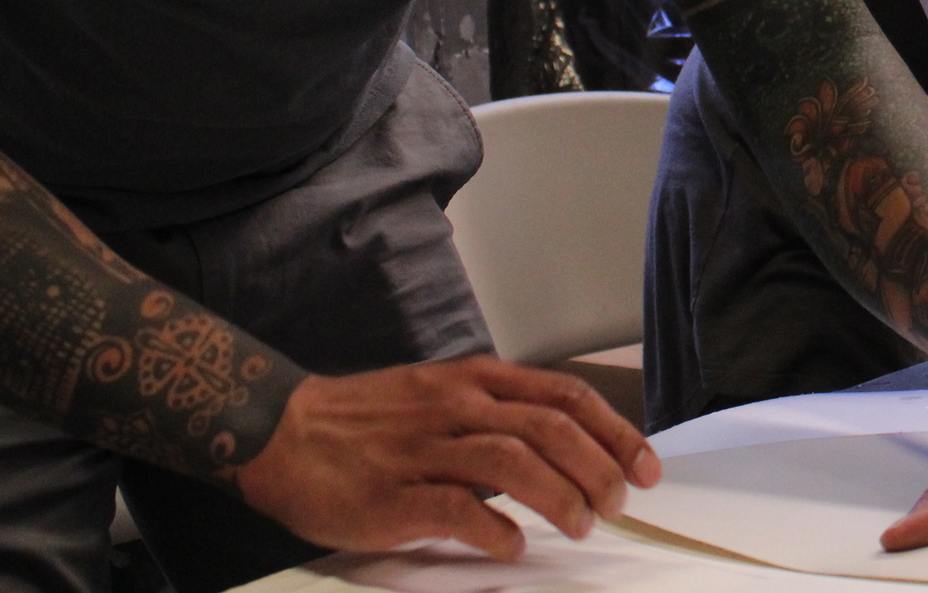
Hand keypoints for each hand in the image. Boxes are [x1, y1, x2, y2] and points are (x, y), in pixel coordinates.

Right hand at [234, 357, 659, 559]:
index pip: (565, 397)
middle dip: (600, 467)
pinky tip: (514, 546)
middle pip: (551, 428)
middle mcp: (457, 406)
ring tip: (583, 525)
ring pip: (514, 460)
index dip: (615, 432)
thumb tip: (565, 451)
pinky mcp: (393, 496)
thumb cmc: (366, 422)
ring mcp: (425, 450)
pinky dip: (496, 530)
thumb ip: (497, 415)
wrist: (280, 432)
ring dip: (561, 496)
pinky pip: (458, 510)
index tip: (647, 466)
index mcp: (475, 380)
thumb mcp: (441, 395)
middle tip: (620, 503)